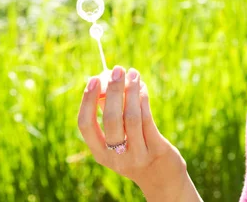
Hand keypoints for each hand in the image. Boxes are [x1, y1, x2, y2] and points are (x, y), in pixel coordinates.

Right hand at [78, 65, 188, 199]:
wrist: (161, 177)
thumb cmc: (135, 148)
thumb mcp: (118, 136)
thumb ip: (110, 111)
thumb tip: (106, 79)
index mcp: (100, 152)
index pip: (85, 125)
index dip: (87, 100)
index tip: (94, 79)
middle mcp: (115, 156)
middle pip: (110, 119)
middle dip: (114, 91)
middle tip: (117, 69)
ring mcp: (137, 155)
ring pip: (131, 118)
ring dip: (132, 91)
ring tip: (133, 73)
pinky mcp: (157, 150)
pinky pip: (148, 120)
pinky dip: (143, 100)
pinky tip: (142, 87)